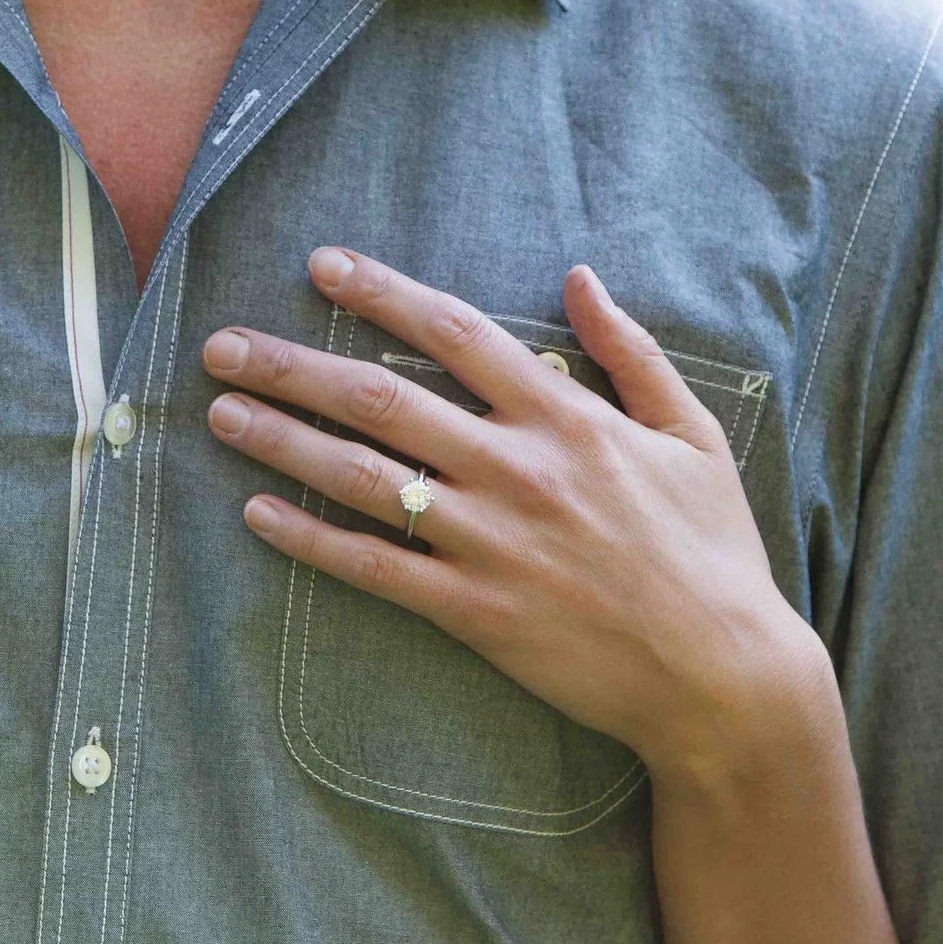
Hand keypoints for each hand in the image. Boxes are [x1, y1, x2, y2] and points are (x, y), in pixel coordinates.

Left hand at [203, 248, 831, 783]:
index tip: (321, 266)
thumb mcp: (692, 434)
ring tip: (218, 414)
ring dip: (281, 441)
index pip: (453, 332)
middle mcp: (517, 468)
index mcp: (567, 418)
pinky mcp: (473, 612)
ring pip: (361, 477)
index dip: (381, 292)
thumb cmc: (713, 553)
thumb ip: (631, 352)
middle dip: (293, 365)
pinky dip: (309, 541)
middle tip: (223, 344)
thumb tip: (580, 277)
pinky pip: (373, 569)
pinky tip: (256, 515)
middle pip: (381, 397)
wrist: (723, 677)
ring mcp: (489, 542)